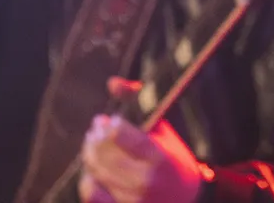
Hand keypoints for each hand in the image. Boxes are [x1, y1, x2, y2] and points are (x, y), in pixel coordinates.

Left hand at [78, 79, 202, 202]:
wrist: (185, 198)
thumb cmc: (173, 158)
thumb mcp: (163, 129)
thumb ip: (138, 103)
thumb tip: (112, 82)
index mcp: (157, 156)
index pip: (123, 137)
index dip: (111, 126)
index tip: (110, 120)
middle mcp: (143, 180)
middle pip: (104, 155)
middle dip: (96, 136)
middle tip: (96, 126)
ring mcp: (131, 199)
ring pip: (96, 172)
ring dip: (89, 153)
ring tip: (92, 142)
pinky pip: (93, 195)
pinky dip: (88, 179)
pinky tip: (92, 169)